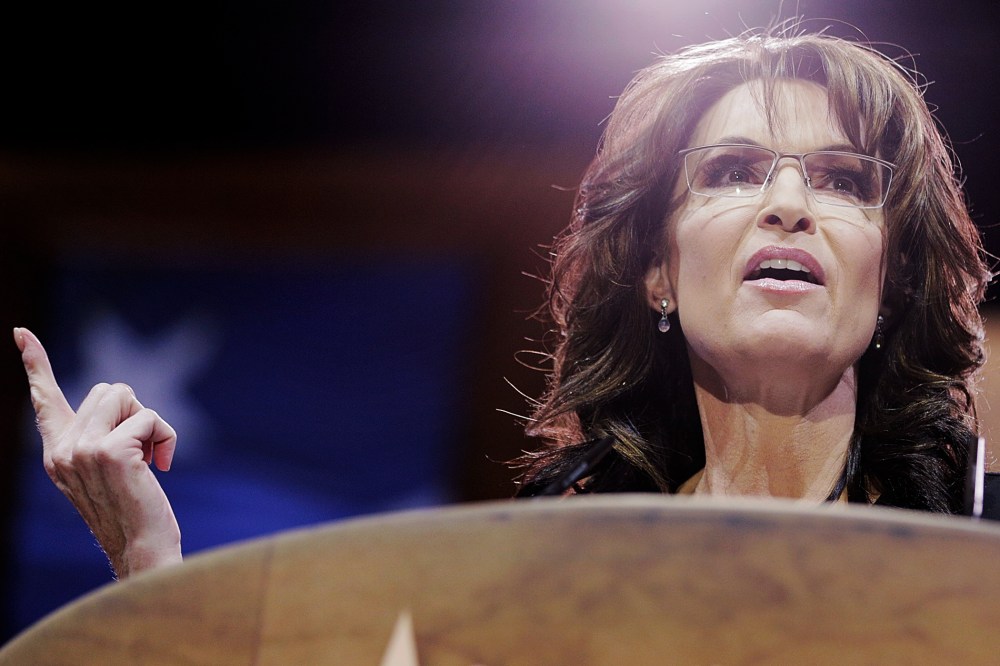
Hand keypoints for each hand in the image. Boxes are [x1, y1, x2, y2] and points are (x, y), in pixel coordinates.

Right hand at [14, 326, 181, 578]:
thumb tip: (118, 394)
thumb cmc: (135, 510)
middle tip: (139, 454)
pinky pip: (151, 417)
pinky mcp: (109, 451)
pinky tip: (160, 467)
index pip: (44, 400)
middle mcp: (62, 449)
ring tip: (147, 459)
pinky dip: (166, 437)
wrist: (143, 548)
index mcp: (58, 452)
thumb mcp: (110, 469)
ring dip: (149, 423)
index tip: (21, 333)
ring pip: (128, 396)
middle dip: (134, 413)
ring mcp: (82, 449)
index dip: (36, 363)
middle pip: (109, 389)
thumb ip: (102, 435)